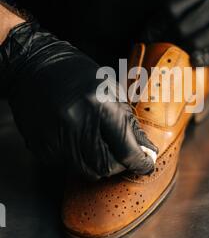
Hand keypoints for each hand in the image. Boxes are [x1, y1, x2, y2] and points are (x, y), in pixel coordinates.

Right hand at [0, 22, 156, 180]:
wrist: (33, 66)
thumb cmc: (77, 73)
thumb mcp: (111, 89)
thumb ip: (129, 123)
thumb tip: (146, 151)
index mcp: (99, 105)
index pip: (126, 150)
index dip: (141, 162)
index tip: (147, 164)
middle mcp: (77, 124)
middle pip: (106, 166)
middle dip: (120, 164)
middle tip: (123, 154)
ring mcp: (56, 138)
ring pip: (87, 171)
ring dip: (98, 163)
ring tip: (98, 142)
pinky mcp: (41, 147)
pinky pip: (67, 166)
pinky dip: (77, 158)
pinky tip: (75, 138)